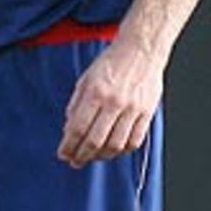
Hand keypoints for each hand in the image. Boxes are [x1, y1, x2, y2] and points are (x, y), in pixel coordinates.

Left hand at [57, 38, 163, 168]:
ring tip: (93, 157)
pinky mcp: (147, 112)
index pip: (78, 128)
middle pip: (95, 140)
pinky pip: (135, 140)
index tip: (63, 154)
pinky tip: (113, 150)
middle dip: (82, 155)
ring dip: (101, 156)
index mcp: (96, 92)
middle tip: (75, 161)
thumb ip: (76, 105)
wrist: (141, 49)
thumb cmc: (112, 63)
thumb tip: (68, 130)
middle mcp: (114, 102)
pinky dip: (122, 150)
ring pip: (115, 145)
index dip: (69, 145)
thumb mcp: (85, 79)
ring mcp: (133, 109)